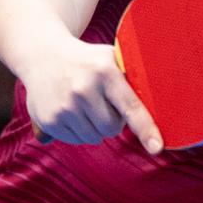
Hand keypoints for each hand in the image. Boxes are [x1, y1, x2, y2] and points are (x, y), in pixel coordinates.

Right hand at [20, 37, 161, 152]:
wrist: (42, 55)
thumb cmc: (87, 60)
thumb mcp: (109, 59)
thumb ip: (132, 78)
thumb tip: (161, 101)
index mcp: (104, 72)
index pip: (131, 107)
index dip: (146, 129)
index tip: (157, 147)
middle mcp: (83, 89)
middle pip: (112, 128)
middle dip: (112, 121)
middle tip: (102, 102)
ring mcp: (64, 106)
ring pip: (94, 137)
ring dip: (95, 127)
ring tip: (84, 105)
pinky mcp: (48, 120)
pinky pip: (76, 140)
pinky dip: (78, 131)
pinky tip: (69, 110)